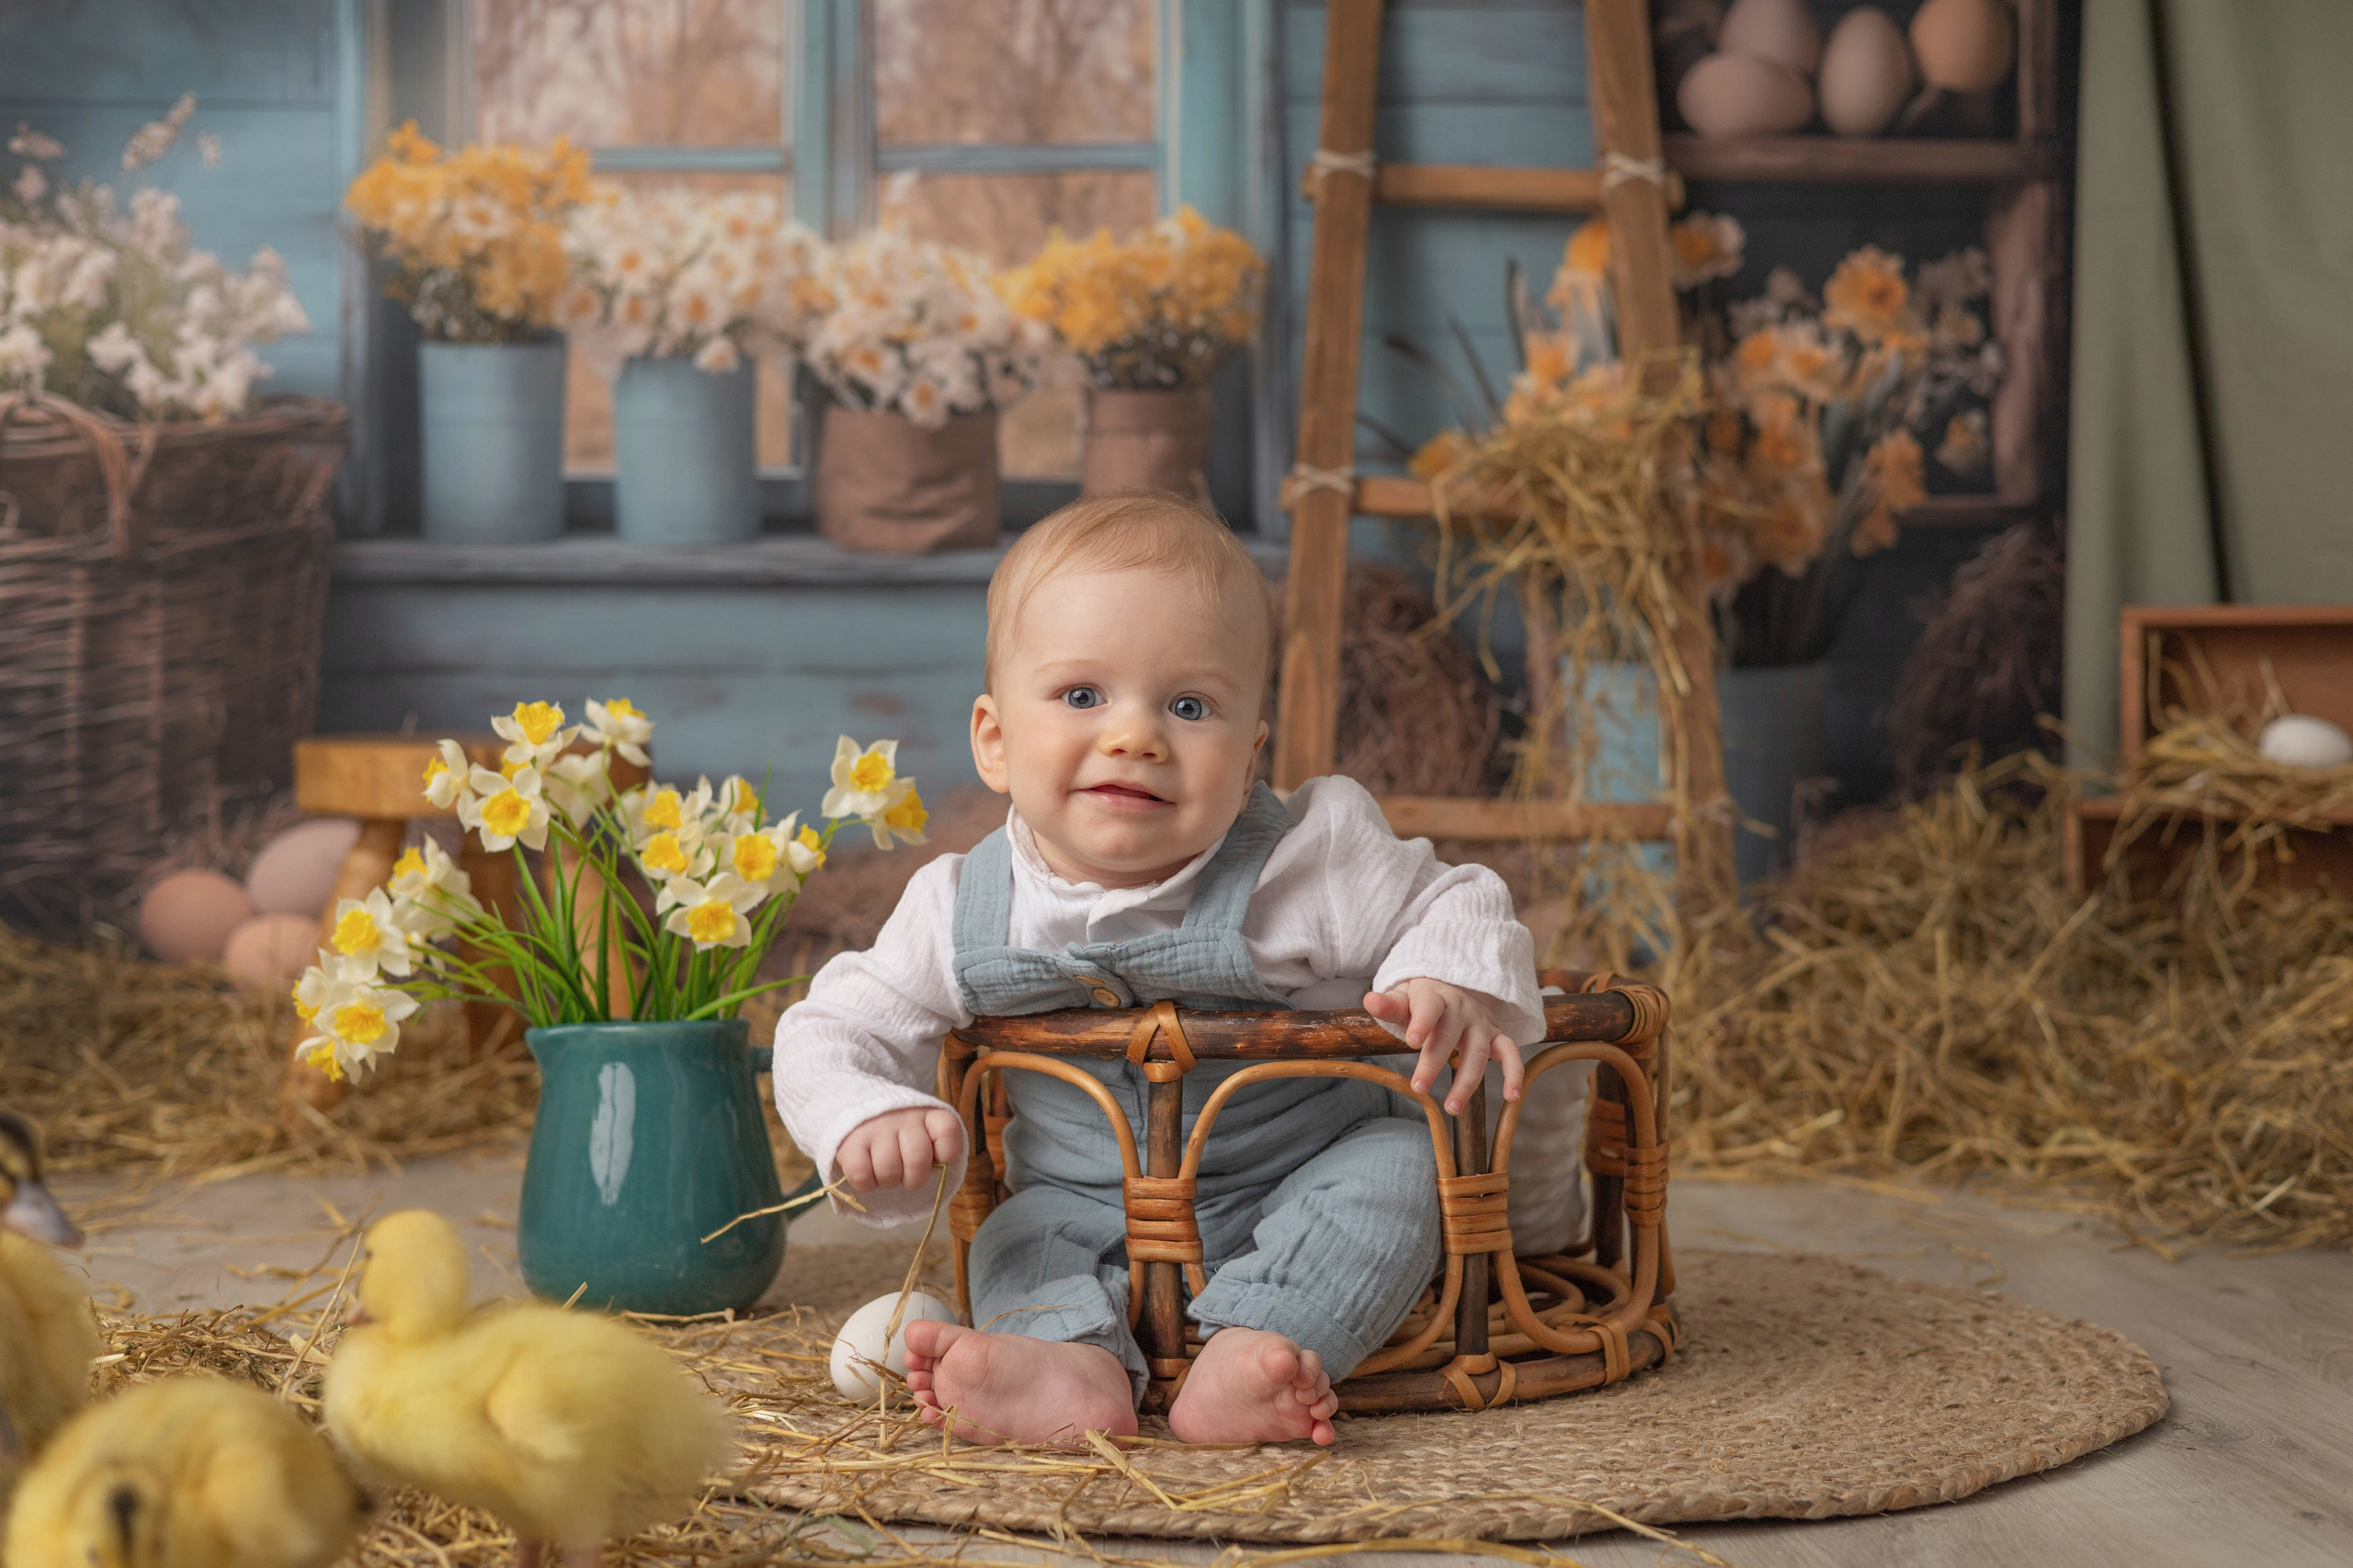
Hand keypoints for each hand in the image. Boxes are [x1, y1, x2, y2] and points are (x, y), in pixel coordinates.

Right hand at [835, 1106, 965, 1192]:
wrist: (857, 1112)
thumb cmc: (899, 1134)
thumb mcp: (925, 1133)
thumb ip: (937, 1149)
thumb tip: (939, 1167)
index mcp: (928, 1115)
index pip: (948, 1131)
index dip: (947, 1153)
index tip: (937, 1158)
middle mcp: (903, 1117)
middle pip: (918, 1159)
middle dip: (914, 1179)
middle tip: (905, 1175)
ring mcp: (875, 1128)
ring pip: (888, 1171)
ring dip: (888, 1182)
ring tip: (885, 1172)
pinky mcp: (850, 1143)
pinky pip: (861, 1176)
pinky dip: (866, 1184)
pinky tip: (868, 1173)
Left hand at [1363, 978, 1523, 1113]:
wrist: (1453, 989)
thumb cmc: (1422, 1001)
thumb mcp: (1403, 999)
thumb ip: (1389, 1005)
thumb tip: (1369, 1001)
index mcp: (1435, 997)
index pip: (1429, 1007)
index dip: (1422, 1022)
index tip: (1412, 1041)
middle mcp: (1461, 1009)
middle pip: (1449, 1035)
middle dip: (1434, 1062)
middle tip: (1418, 1087)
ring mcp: (1481, 1024)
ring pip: (1478, 1052)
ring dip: (1466, 1081)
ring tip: (1451, 1107)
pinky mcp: (1496, 1037)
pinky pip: (1511, 1053)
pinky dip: (1514, 1073)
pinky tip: (1512, 1097)